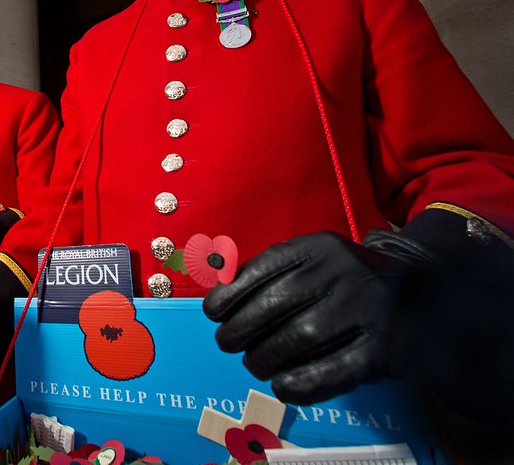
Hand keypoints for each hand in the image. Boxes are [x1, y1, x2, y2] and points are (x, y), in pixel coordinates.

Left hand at [204, 215, 513, 423]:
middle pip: (276, 305)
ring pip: (300, 338)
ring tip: (254, 364)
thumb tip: (218, 293)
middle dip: (241, 330)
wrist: (420, 291)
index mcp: (319, 247)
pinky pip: (334, 371)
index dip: (231, 294)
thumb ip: (267, 271)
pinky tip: (282, 386)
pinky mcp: (384, 349)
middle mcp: (343, 272)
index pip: (263, 268)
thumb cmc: (342, 280)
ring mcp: (366, 309)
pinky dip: (301, 383)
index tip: (212, 313)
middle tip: (228, 344)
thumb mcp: (311, 260)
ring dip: (265, 357)